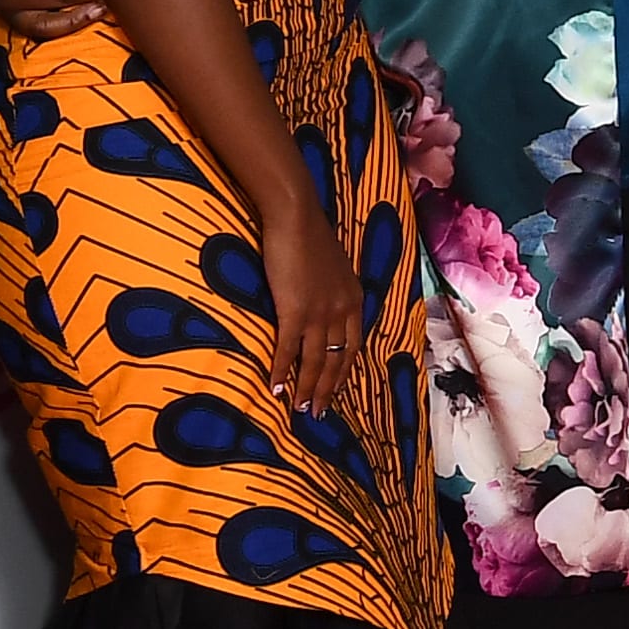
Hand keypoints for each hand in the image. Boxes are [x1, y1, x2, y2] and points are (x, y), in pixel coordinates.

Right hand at [265, 212, 366, 413]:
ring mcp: (320, 313)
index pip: (353, 345)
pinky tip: (275, 389)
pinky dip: (282, 372)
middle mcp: (342, 311)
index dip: (344, 371)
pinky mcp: (295, 311)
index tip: (336, 389)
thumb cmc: (309, 234)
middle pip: (337, 359)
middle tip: (318, 412)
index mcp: (353, 300)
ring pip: (316, 360)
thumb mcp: (332, 265)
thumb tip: (320, 299)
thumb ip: (330, 287)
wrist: (296, 216)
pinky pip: (289, 349)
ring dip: (307, 388)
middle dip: (327, 389)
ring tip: (300, 410)